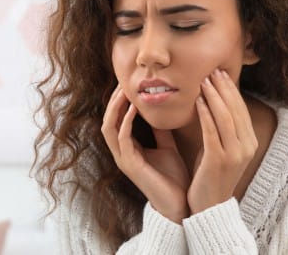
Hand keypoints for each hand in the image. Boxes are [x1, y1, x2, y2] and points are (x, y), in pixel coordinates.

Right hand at [101, 85, 190, 223]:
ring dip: (115, 108)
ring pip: (109, 127)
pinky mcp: (130, 165)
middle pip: (107, 120)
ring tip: (124, 92)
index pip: (116, 120)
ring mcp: (123, 159)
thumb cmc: (173, 178)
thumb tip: (161, 111)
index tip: (128, 84)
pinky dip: (126, 121)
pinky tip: (135, 109)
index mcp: (128, 148)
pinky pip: (122, 138)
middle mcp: (121, 152)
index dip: (119, 102)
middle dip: (113, 101)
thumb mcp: (167, 147)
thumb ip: (160, 131)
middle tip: (123, 82)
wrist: (180, 204)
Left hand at [187, 69, 258, 213]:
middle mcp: (246, 146)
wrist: (208, 206)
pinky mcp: (219, 160)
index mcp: (248, 142)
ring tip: (204, 80)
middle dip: (223, 88)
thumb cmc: (209, 174)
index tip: (219, 73)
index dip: (230, 90)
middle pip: (235, 110)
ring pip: (225, 117)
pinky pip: (212, 131)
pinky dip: (206, 114)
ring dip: (214, 96)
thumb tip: (209, 102)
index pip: (240, 109)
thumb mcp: (219, 148)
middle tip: (212, 70)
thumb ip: (219, 128)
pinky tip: (198, 101)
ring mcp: (234, 154)